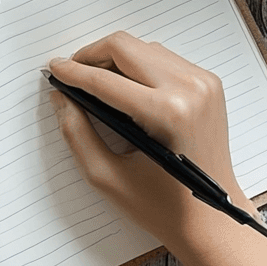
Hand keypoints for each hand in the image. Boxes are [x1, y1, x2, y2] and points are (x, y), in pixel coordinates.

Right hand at [49, 31, 250, 248]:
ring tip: (94, 80)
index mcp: (166, 114)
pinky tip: (124, 85)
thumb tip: (61, 97)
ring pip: (144, 48)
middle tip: (71, 72)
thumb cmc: (164, 206)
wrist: (212, 218)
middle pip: (125, 47)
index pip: (105, 80)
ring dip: (114, 58)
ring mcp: (203, 83)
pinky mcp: (209, 84)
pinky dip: (139, 65)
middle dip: (91, 55)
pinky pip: (164, 58)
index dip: (73, 72)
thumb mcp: (107, 177)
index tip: (54, 69)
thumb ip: (76, 133)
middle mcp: (189, 90)